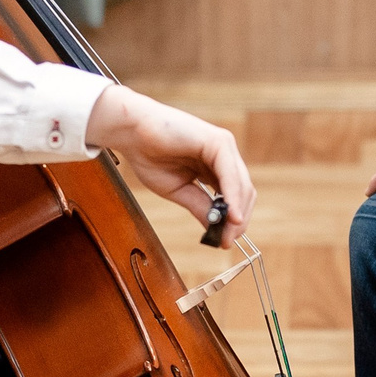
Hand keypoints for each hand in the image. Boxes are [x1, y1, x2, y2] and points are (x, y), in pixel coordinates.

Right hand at [85, 85, 254, 240]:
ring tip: (226, 234)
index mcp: (215, 165)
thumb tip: (218, 230)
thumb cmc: (149, 155)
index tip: (225, 243)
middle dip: (238, 221)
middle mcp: (224, 155)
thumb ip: (199, 205)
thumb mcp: (178, 190)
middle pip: (244, 192)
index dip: (234, 221)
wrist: (131, 133)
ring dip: (237, 213)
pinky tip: (230, 215)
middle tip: (226, 242)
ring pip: (242, 185)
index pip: (236, 196)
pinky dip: (233, 197)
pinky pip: (231, 174)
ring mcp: (223, 146)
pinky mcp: (218, 141)